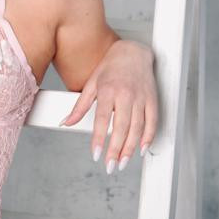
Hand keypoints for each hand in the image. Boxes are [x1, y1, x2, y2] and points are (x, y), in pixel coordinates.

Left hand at [59, 39, 157, 172]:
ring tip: (123, 162)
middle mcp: (125, 95)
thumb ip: (79, 106)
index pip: (102, 120)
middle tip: (111, 166)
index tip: (96, 155)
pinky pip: (152, 122)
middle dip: (116, 150)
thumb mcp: (91, 84)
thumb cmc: (110, 68)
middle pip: (121, 127)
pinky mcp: (152, 99)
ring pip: (137, 128)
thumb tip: (65, 122)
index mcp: (107, 90)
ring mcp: (140, 97)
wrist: (133, 52)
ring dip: (130, 148)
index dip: (99, 139)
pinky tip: (141, 148)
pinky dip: (148, 137)